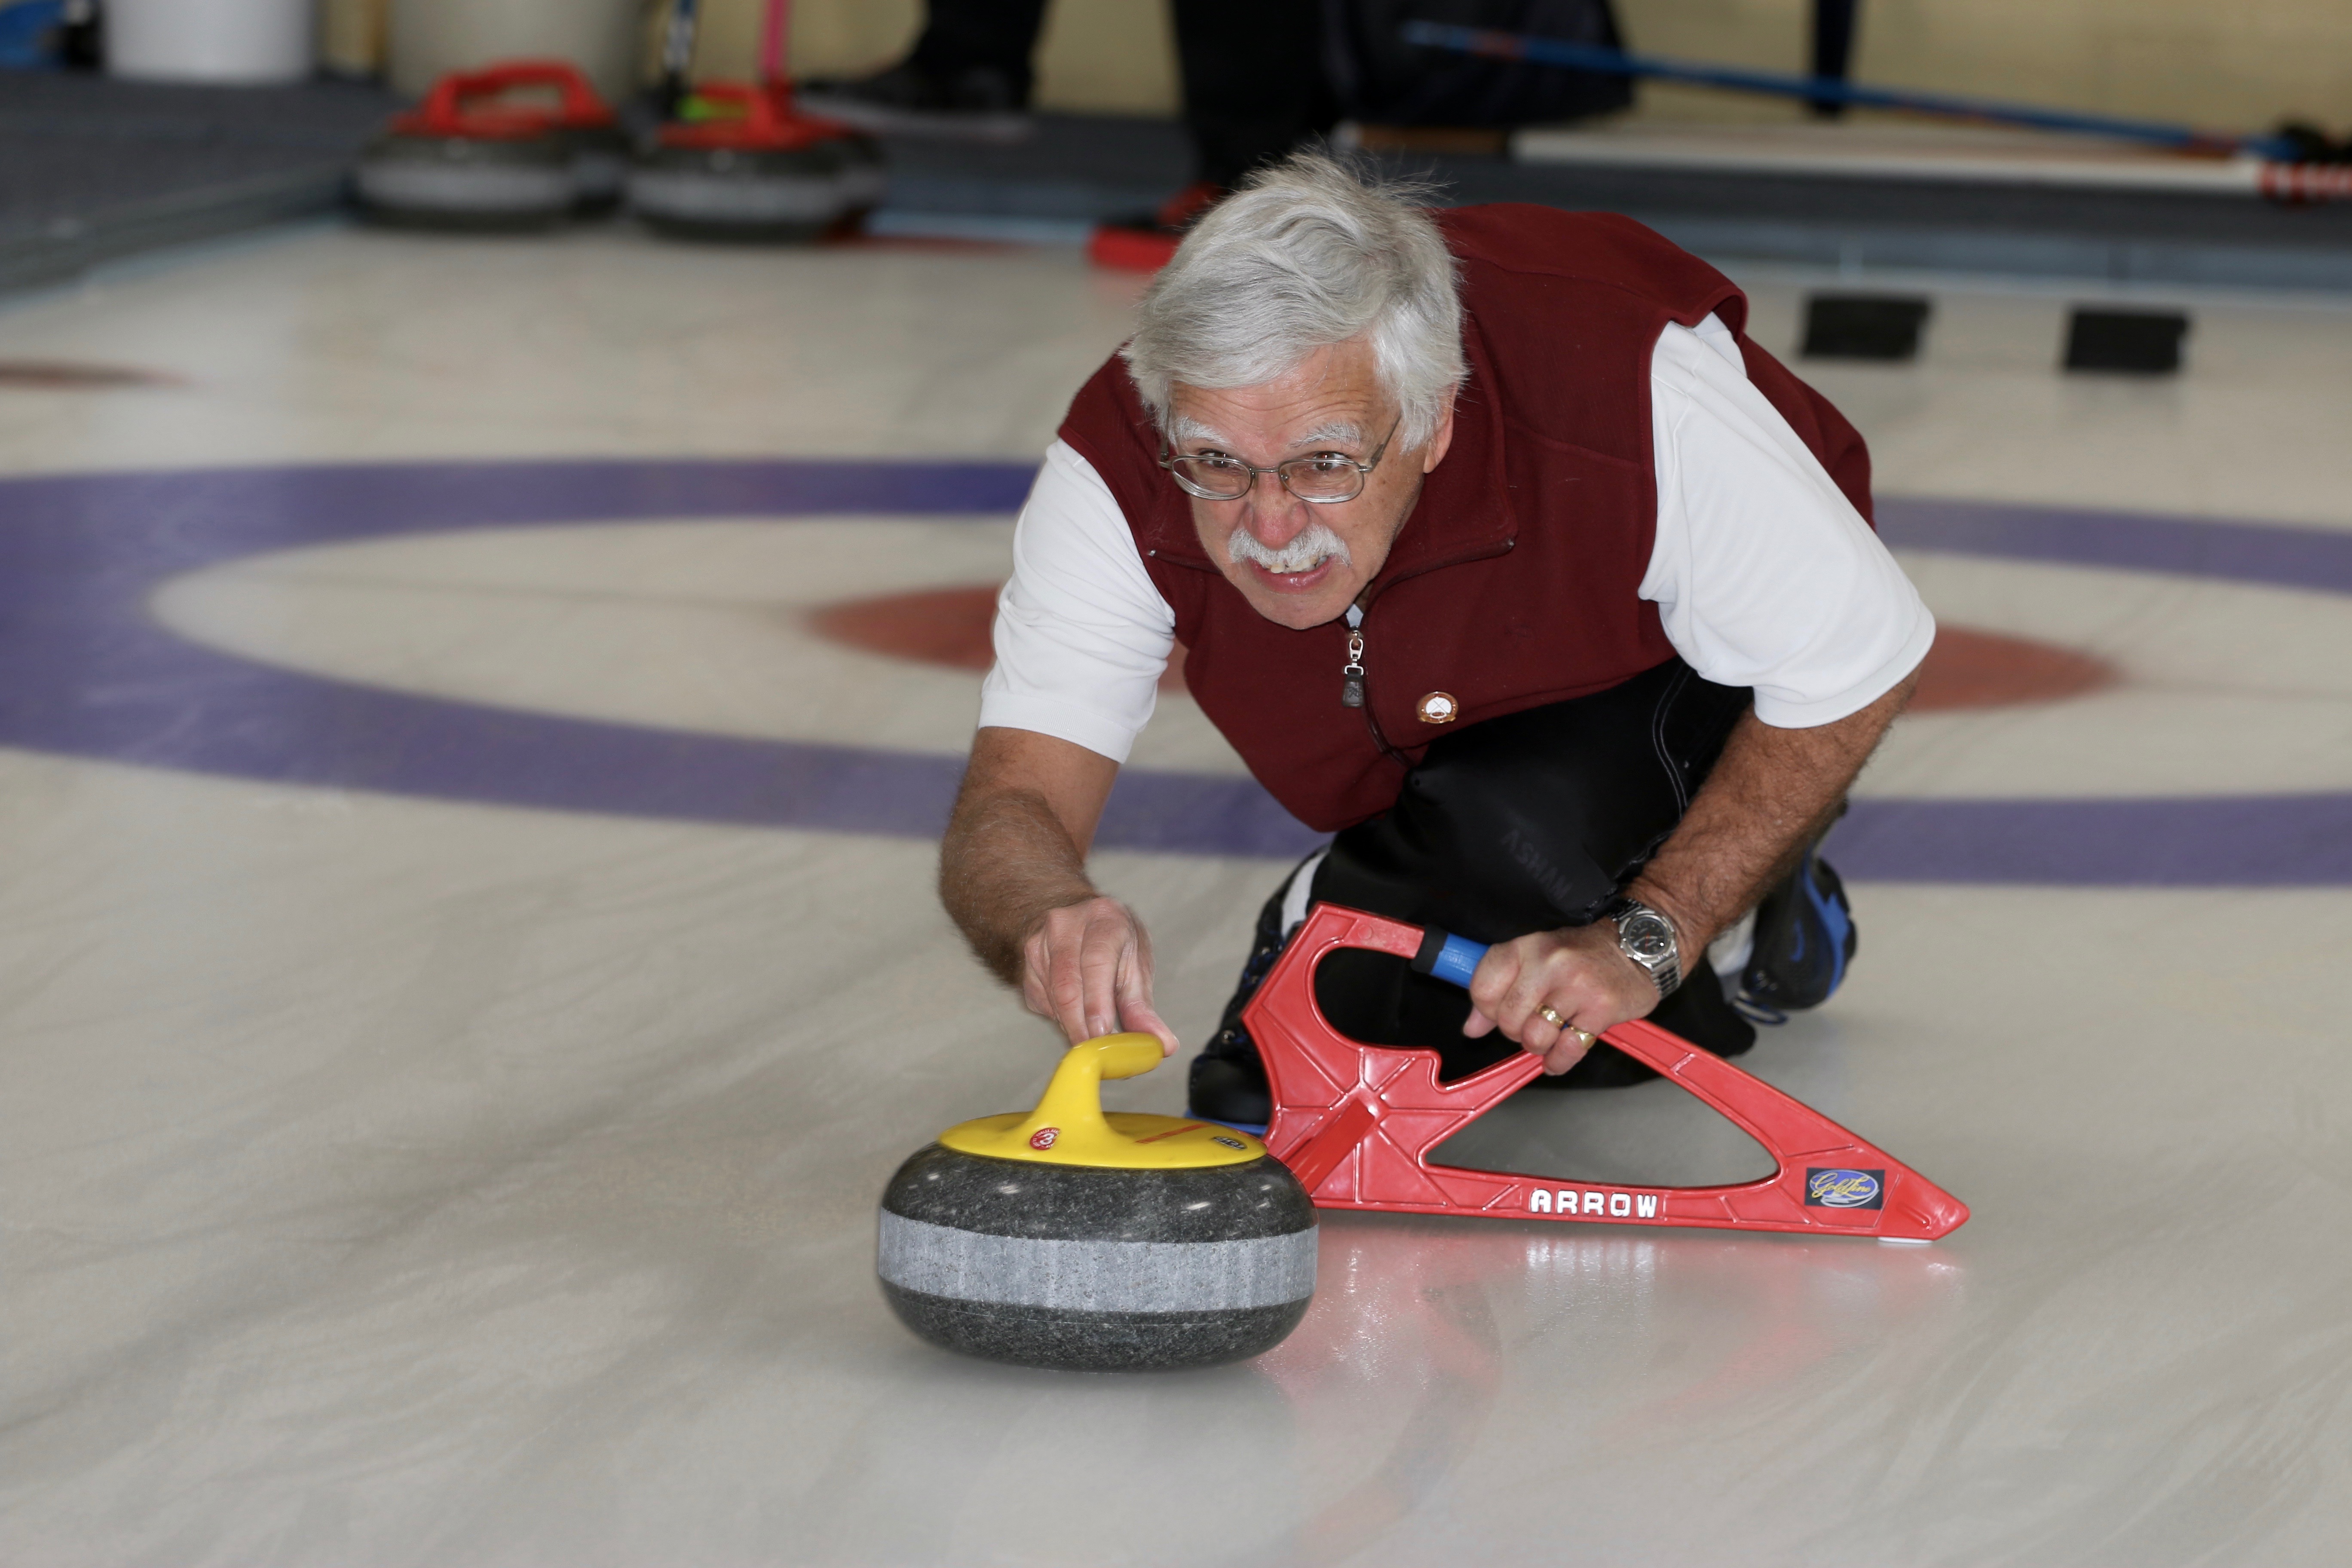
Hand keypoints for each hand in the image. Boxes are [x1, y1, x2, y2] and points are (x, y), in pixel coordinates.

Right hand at [1019, 896, 1178, 1055]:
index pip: (1096, 962)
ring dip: (1073, 1025)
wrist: (1078, 917)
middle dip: (1081, 1026)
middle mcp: (1065, 926)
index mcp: (1103, 919)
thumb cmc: (1113, 942)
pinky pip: (1042, 1004)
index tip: (1102, 1032)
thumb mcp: (1136, 966)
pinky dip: (1061, 1019)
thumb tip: (1162, 1045)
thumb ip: (1143, 1008)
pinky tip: (1076, 1014)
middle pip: (1067, 984)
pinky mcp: (1025, 965)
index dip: (1097, 1001)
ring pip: (1052, 999)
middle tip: (1098, 1054)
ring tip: (1094, 1035)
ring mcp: (1039, 944)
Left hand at [1462, 923, 1659, 1074]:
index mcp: (1526, 946)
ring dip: (1540, 1045)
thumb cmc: (1581, 955)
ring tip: (1551, 1033)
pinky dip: (1559, 1061)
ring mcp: (1576, 985)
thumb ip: (1499, 991)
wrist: (1637, 946)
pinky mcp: (1601, 1008)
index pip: (1483, 989)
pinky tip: (1559, 1056)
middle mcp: (1549, 963)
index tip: (1498, 1014)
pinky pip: (1566, 1050)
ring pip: (1535, 1038)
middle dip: (1515, 1031)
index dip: (1486, 1011)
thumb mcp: (1535, 959)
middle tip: (1532, 1023)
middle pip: (1507, 1019)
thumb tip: (1472, 1029)